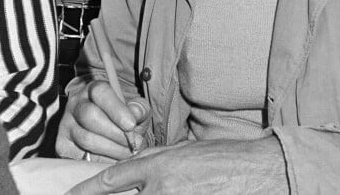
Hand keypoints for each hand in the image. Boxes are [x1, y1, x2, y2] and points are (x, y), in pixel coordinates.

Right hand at [56, 81, 150, 160]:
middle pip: (90, 116)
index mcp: (94, 88)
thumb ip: (139, 108)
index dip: (116, 109)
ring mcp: (66, 124)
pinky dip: (100, 160)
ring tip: (127, 152)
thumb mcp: (136, 109)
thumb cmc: (124, 118)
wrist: (109, 133)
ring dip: (110, 148)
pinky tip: (113, 159)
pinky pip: (79, 155)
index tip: (131, 125)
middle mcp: (76, 103)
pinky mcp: (62, 145)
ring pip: (85, 138)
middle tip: (132, 143)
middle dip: (114, 132)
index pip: (101, 93)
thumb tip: (135, 113)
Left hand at [65, 135, 288, 194]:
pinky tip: (170, 193)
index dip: (85, 191)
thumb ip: (154, 161)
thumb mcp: (185, 150)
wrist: (254, 173)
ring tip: (159, 187)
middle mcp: (161, 190)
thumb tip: (131, 168)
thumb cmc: (222, 157)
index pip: (112, 179)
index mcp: (160, 166)